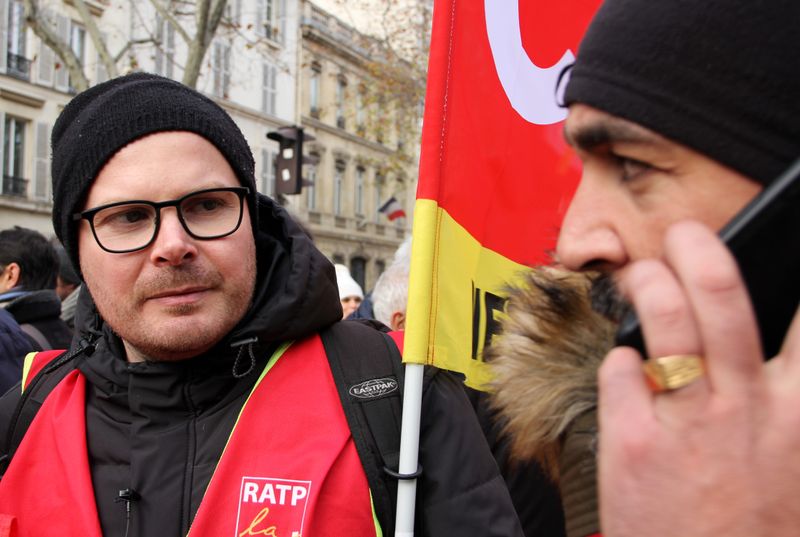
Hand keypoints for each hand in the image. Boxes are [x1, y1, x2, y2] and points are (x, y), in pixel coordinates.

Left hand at [598, 220, 799, 536]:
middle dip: (700, 248)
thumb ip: (786, 401)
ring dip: (650, 282)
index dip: (796, 274)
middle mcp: (742, 407)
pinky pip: (619, 368)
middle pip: (722, 295)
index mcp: (796, 412)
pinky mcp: (631, 437)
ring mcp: (684, 419)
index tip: (783, 244)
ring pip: (663, 318)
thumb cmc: (751, 528)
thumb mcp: (792, 461)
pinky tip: (627, 369)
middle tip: (686, 233)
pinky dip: (621, 360)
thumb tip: (774, 354)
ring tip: (644, 274)